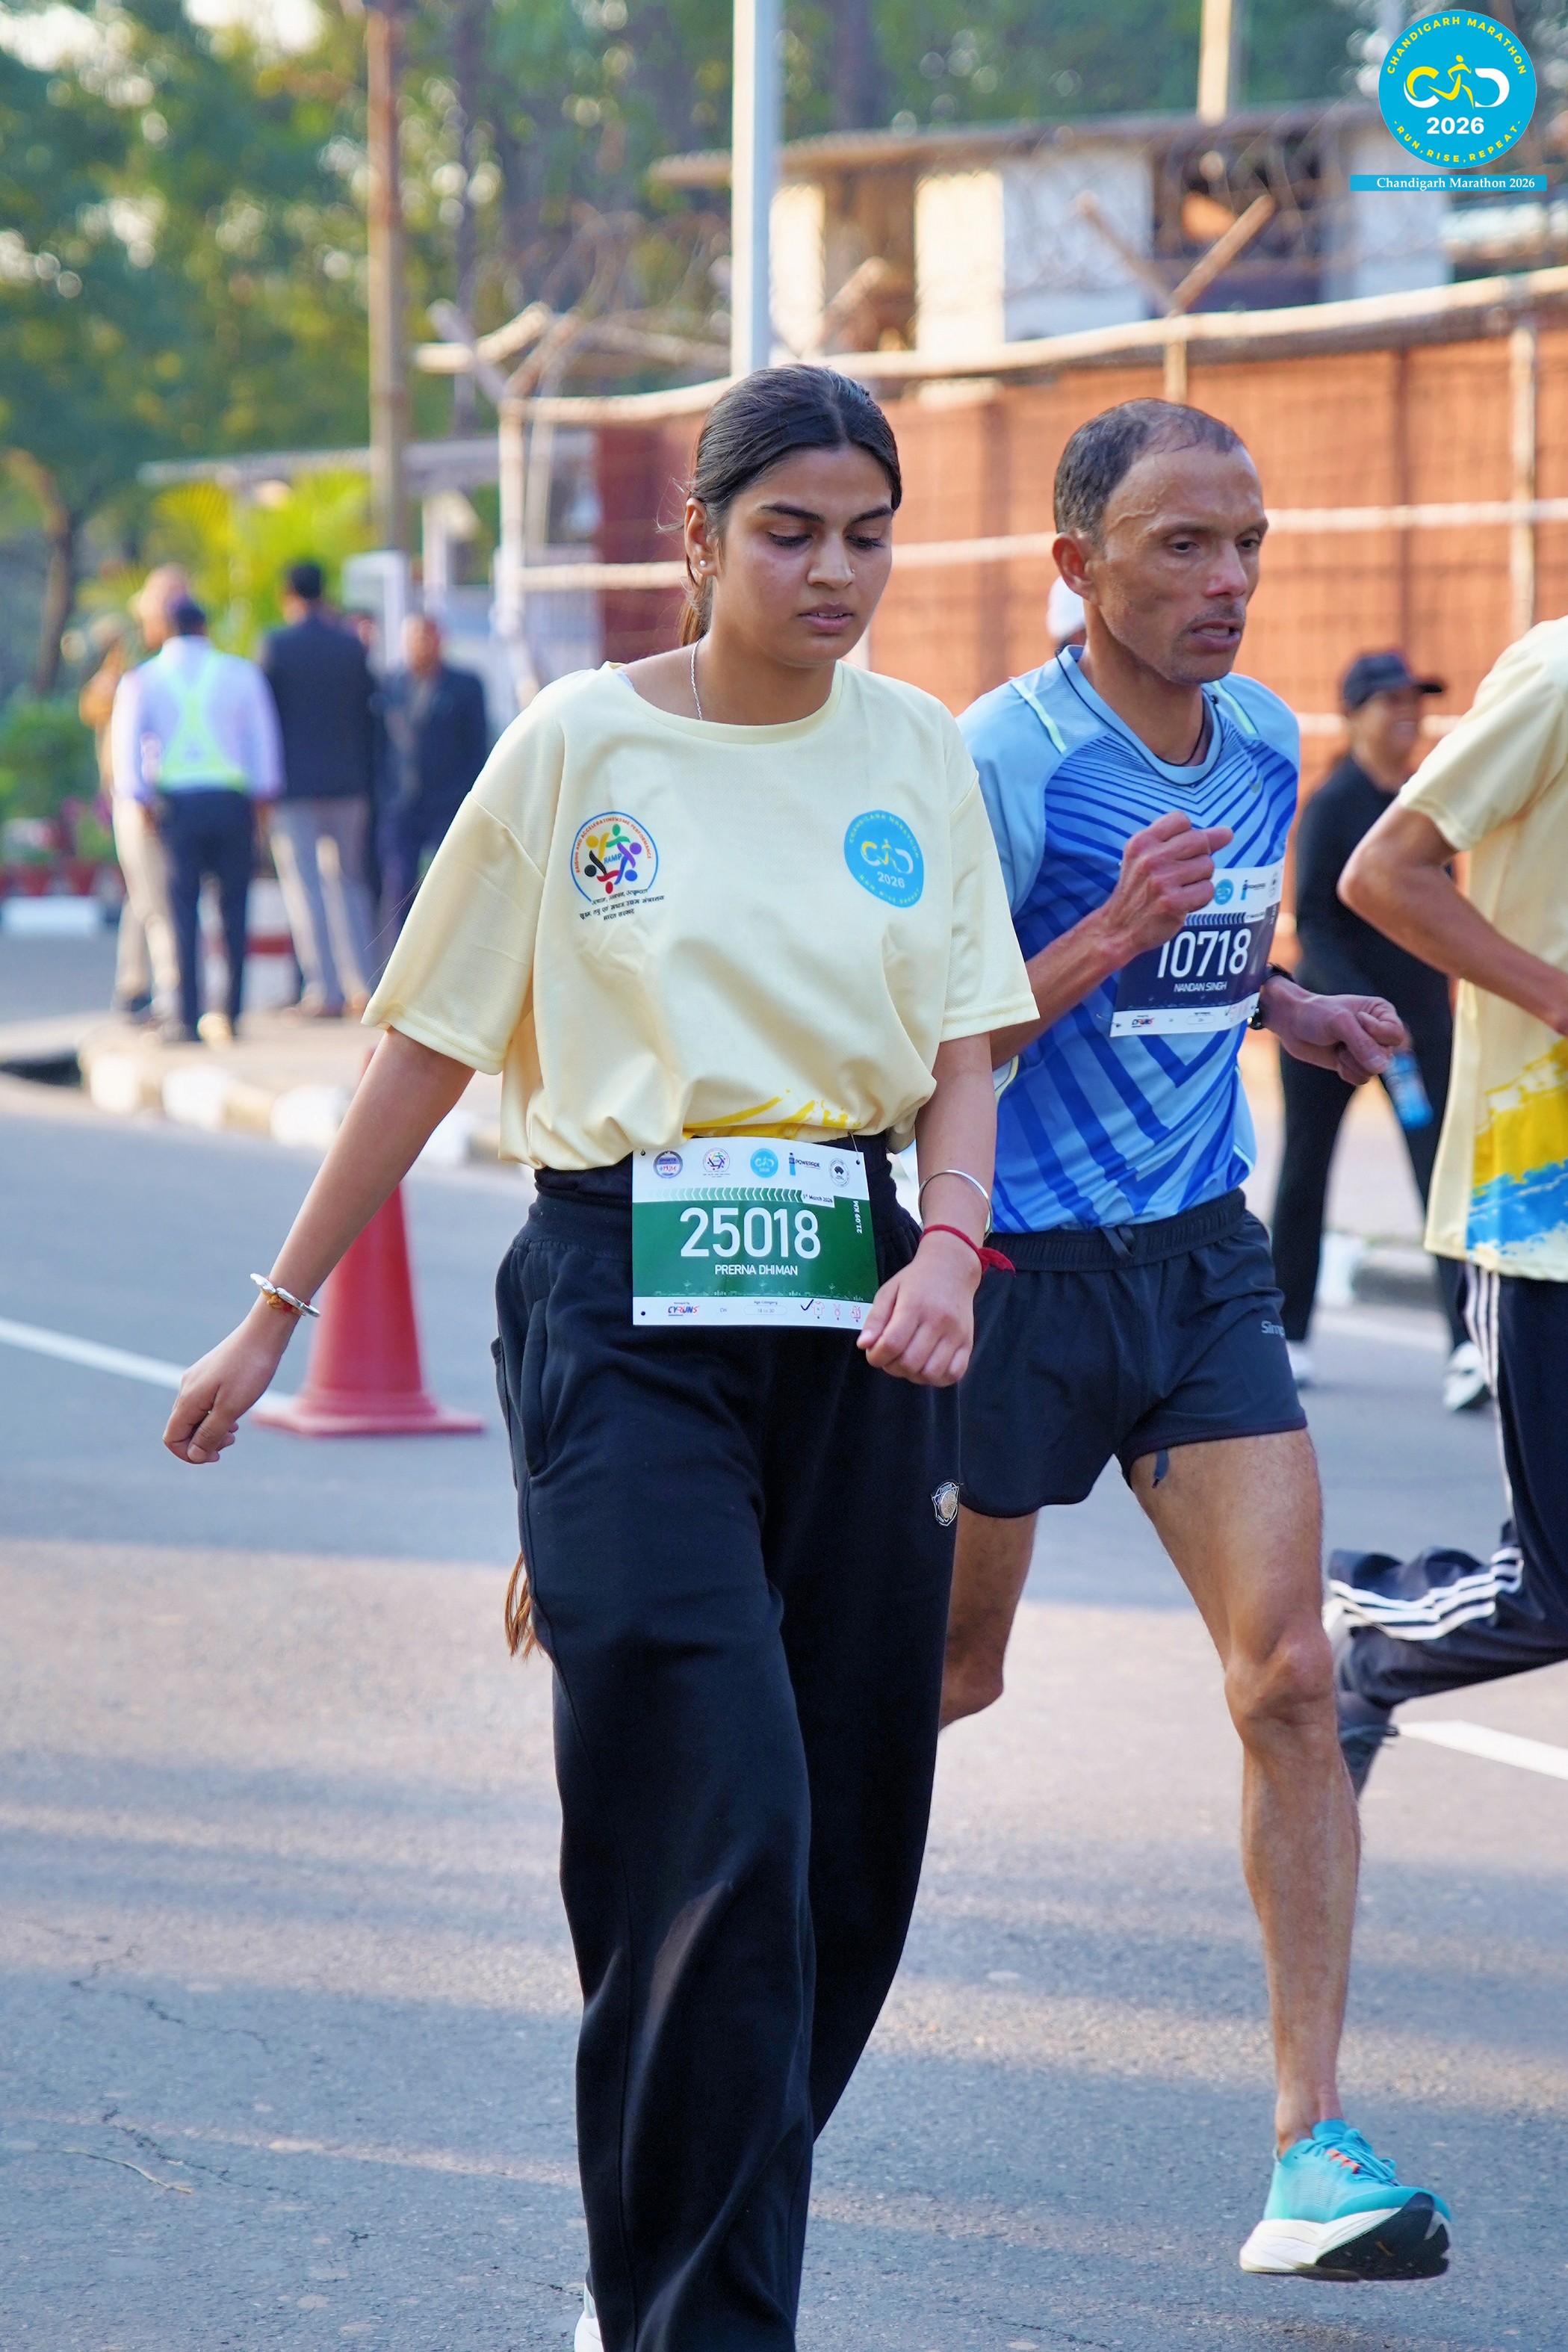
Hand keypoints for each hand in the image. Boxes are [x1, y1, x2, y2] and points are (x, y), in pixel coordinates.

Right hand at [163, 1305, 294, 1464]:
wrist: (263, 1334)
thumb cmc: (250, 1370)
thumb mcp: (231, 1408)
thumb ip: (210, 1433)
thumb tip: (194, 1454)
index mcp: (188, 1400)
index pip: (172, 1438)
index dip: (189, 1454)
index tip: (215, 1456)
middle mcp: (187, 1389)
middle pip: (183, 1429)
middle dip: (204, 1443)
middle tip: (232, 1440)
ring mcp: (197, 1380)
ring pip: (196, 1417)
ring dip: (212, 1430)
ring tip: (236, 1430)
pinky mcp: (210, 1374)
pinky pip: (205, 1404)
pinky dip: (217, 1415)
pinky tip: (236, 1414)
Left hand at [859, 1230, 981, 1385]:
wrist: (952, 1269)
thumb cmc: (916, 1282)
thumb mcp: (889, 1291)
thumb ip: (875, 1319)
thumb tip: (864, 1345)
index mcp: (914, 1306)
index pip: (892, 1344)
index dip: (876, 1357)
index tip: (874, 1354)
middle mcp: (938, 1321)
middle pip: (910, 1362)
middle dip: (892, 1367)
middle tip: (890, 1357)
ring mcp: (956, 1334)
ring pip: (931, 1373)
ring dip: (913, 1375)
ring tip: (908, 1362)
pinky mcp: (968, 1343)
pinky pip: (954, 1374)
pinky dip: (937, 1378)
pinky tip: (927, 1366)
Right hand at [1098, 812, 1235, 961]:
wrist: (1119, 928)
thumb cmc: (1141, 889)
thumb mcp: (1152, 857)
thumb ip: (1188, 841)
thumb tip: (1228, 832)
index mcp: (1142, 842)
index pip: (1181, 820)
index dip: (1187, 836)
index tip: (1175, 853)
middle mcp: (1149, 858)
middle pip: (1200, 841)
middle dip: (1199, 857)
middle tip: (1181, 874)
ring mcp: (1160, 880)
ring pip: (1207, 866)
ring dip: (1200, 880)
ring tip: (1180, 889)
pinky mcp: (1172, 902)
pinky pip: (1208, 891)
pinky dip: (1201, 899)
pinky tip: (1183, 903)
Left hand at [1265, 980, 1406, 1084]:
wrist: (1291, 1023)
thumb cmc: (1315, 1014)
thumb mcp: (1339, 1023)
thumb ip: (1362, 1043)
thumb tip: (1382, 1068)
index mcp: (1383, 1013)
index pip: (1395, 1035)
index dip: (1376, 1034)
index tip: (1356, 1020)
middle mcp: (1379, 1033)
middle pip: (1385, 1057)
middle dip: (1359, 1051)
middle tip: (1341, 1037)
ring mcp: (1367, 1050)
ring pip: (1373, 1071)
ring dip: (1351, 1062)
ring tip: (1337, 1046)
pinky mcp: (1354, 1064)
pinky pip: (1361, 1079)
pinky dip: (1346, 1071)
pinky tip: (1336, 1058)